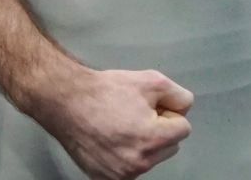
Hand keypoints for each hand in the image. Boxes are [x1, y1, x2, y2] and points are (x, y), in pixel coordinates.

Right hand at [36, 67, 193, 179]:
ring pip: (150, 159)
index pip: (183, 129)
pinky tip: (111, 139)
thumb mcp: (151, 80)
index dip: (168, 113)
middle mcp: (139, 163)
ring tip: (121, 125)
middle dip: (159, 131)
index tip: (150, 106)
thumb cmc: (107, 91)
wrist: (66, 102)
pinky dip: (125, 155)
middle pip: (170, 147)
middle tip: (136, 114)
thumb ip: (178, 95)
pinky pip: (129, 168)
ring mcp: (121, 175)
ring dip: (143, 144)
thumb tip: (184, 108)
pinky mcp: (105, 179)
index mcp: (154, 139)